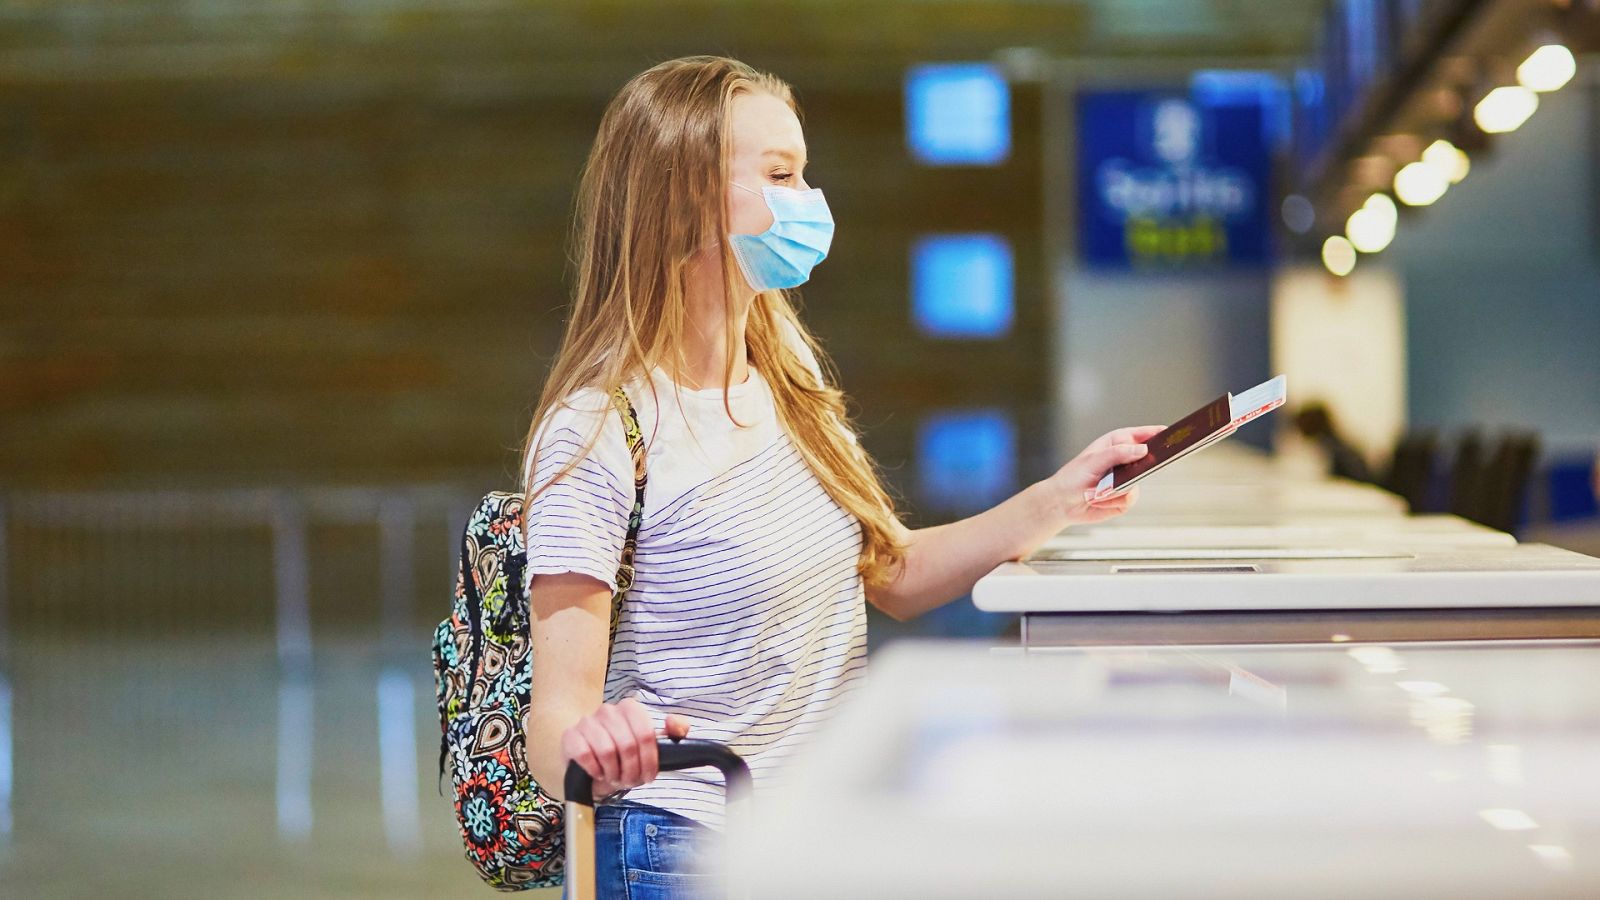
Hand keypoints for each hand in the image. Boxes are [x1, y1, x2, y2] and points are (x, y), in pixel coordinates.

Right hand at [560, 698, 690, 797]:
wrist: (589, 763)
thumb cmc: (622, 756)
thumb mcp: (649, 747)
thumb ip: (671, 734)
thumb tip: (678, 726)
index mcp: (630, 708)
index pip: (646, 734)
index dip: (649, 760)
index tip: (648, 776)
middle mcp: (608, 710)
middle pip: (628, 745)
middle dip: (631, 771)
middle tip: (629, 780)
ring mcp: (587, 721)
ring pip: (607, 751)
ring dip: (613, 772)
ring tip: (614, 777)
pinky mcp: (570, 736)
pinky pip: (585, 754)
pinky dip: (594, 770)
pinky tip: (597, 773)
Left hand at [1046, 425, 1165, 525]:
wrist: (1062, 504)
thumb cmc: (1072, 478)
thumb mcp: (1093, 461)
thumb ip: (1118, 453)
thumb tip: (1142, 449)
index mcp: (1116, 444)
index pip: (1141, 435)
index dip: (1156, 433)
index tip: (1170, 432)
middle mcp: (1124, 461)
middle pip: (1148, 459)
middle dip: (1143, 466)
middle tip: (1134, 469)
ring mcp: (1126, 480)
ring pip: (1137, 483)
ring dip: (1115, 490)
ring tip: (1098, 490)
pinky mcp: (1124, 498)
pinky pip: (1129, 499)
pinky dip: (1113, 501)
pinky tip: (1100, 500)